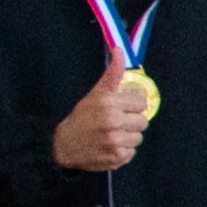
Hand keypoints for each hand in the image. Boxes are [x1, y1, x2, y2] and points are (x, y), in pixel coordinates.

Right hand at [51, 49, 149, 172]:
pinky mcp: (117, 157)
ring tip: (111, 134)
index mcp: (109, 103)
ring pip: (139, 137)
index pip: (141, 103)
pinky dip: (123, 151)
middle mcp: (113, 121)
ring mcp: (116, 141)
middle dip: (130, 121)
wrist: (63, 144)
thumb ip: (112, 73)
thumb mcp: (96, 93)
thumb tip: (119, 49)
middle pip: (142, 121)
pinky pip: (132, 152)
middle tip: (114, 123)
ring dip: (127, 137)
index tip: (119, 108)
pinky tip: (109, 146)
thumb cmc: (83, 117)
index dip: (131, 106)